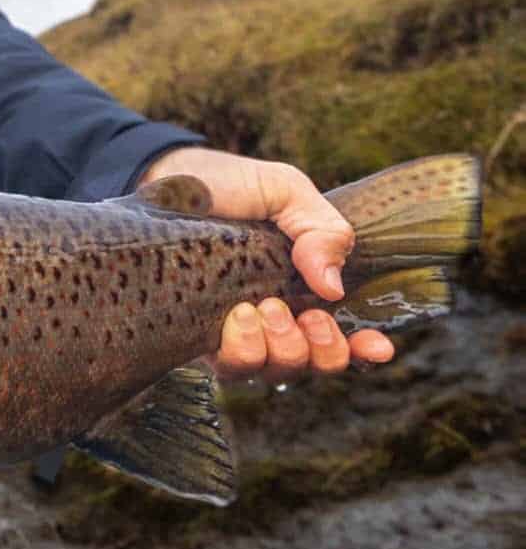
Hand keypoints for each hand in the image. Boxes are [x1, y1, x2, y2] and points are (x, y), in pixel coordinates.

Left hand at [139, 146, 395, 381]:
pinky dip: (244, 350)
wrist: (169, 177)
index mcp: (304, 290)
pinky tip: (240, 315)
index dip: (364, 351)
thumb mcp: (288, 192)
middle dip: (322, 350)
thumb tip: (334, 288)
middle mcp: (274, 320)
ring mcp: (236, 333)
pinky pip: (231, 369)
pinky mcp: (198, 337)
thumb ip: (322, 231)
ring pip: (273, 371)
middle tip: (309, 316)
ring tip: (265, 307)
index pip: (343, 336)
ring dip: (283, 348)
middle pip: (313, 365)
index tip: (379, 347)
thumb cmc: (232, 186)